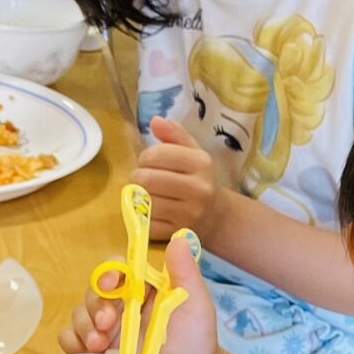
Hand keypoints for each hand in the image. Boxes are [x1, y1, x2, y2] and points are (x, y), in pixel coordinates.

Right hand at [61, 229, 217, 353]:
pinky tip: (86, 352)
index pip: (116, 269)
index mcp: (140, 288)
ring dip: (84, 326)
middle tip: (107, 324)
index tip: (111, 283)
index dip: (109, 271)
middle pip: (93, 291)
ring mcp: (103, 329)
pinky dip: (71, 341)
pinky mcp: (92, 352)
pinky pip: (68, 338)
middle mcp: (119, 305)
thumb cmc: (195, 341)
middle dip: (95, 305)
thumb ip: (185, 273)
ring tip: (99, 346)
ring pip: (78, 314)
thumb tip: (178, 239)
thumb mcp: (196, 305)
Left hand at [133, 115, 221, 242]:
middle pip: (145, 178)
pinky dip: (143, 216)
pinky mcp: (177, 232)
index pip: (155, 154)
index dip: (145, 157)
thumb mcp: (192, 152)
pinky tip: (153, 211)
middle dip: (138, 176)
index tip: (150, 161)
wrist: (215, 216)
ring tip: (148, 193)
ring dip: (138, 196)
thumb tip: (155, 120)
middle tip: (145, 179)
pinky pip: (145, 222)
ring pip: (143, 201)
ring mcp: (188, 213)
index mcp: (201, 163)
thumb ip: (174, 134)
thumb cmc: (197, 178)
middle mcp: (198, 188)